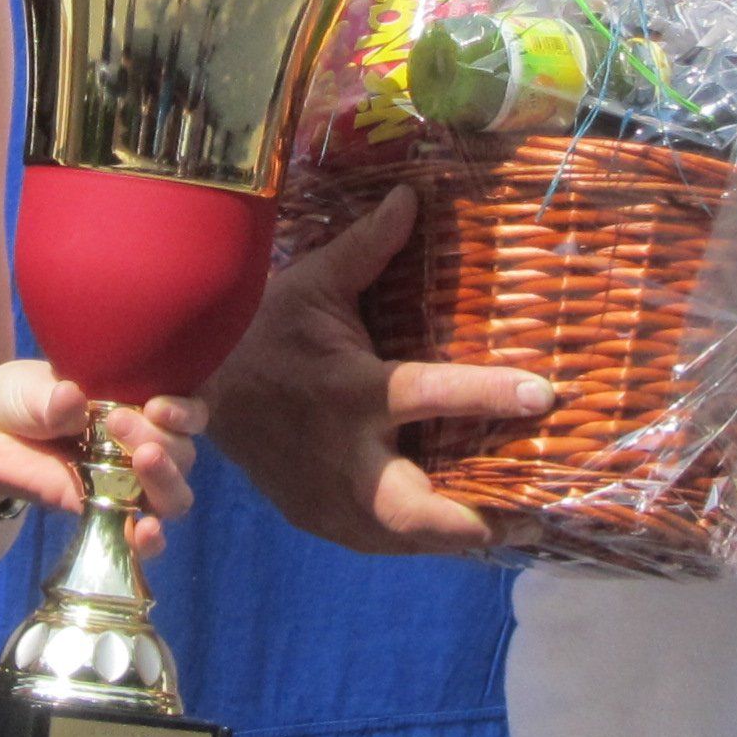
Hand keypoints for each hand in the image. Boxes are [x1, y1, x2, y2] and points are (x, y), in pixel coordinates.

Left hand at [0, 359, 200, 559]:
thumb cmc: (14, 399)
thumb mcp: (25, 389)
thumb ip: (49, 398)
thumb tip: (72, 399)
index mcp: (136, 404)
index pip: (186, 413)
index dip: (184, 412)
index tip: (156, 406)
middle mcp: (142, 444)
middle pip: (183, 453)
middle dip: (162, 440)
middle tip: (116, 424)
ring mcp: (127, 483)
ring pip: (174, 495)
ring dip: (166, 481)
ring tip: (142, 462)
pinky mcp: (105, 516)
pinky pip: (141, 537)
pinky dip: (150, 538)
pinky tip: (146, 531)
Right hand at [204, 189, 553, 556]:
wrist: (192, 390)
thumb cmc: (263, 330)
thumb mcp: (311, 283)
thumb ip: (367, 247)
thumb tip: (411, 196)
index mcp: (348, 390)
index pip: (429, 394)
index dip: (489, 396)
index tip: (544, 396)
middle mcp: (342, 454)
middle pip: (414, 510)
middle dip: (474, 521)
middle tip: (533, 514)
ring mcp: (326, 498)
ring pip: (403, 538)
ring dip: (456, 534)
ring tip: (513, 521)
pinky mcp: (316, 520)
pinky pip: (380, 540)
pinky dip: (420, 537)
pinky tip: (458, 524)